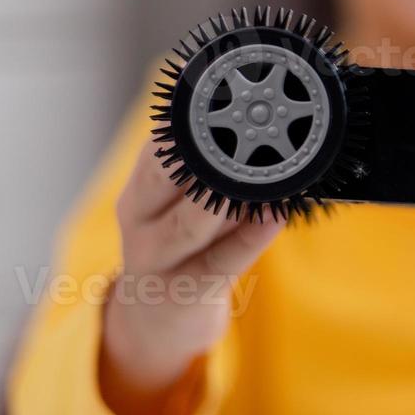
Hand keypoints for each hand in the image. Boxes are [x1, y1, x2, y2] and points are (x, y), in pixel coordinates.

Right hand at [100, 140, 282, 414]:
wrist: (158, 323)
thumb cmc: (186, 248)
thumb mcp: (185, 205)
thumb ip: (212, 172)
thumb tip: (263, 125)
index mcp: (140, 189)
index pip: (159, 145)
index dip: (191, 117)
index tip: (226, 91)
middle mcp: (139, 220)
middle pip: (162, 176)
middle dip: (202, 150)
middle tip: (246, 124)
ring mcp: (158, 259)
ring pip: (190, 222)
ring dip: (228, 194)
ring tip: (262, 172)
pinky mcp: (188, 291)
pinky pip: (223, 260)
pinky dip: (252, 236)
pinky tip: (276, 215)